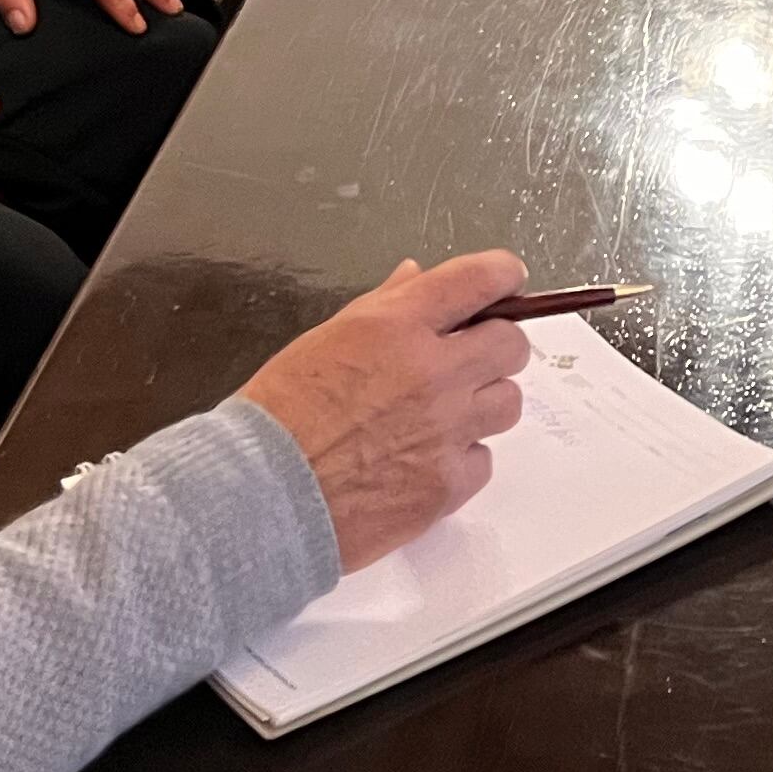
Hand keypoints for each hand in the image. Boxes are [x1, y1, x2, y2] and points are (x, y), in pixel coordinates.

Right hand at [237, 251, 535, 574]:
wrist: (260, 496)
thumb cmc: (279, 416)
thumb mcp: (324, 339)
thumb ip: (382, 307)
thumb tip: (416, 279)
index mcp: (399, 326)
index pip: (478, 280)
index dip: (502, 275)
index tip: (506, 281)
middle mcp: (433, 372)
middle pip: (511, 345)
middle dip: (495, 347)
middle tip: (470, 360)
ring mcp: (446, 430)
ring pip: (507, 403)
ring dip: (483, 404)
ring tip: (443, 416)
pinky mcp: (447, 485)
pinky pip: (483, 461)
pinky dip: (462, 459)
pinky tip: (425, 461)